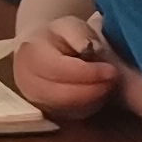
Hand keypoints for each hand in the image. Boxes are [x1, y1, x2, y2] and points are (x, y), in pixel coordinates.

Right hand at [10, 12, 125, 119]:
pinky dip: (89, 107)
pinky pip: (72, 116)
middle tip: (114, 80)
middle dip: (93, 90)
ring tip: (109, 85)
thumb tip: (89, 48)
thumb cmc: (59, 37)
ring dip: (93, 100)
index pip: (58, 70)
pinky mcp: (47, 112)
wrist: (43, 51)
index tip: (111, 70)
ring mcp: (36, 100)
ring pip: (69, 109)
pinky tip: (99, 93)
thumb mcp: (69, 25)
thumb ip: (78, 34)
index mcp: (31, 56)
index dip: (87, 73)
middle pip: (63, 95)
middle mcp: (27, 82)